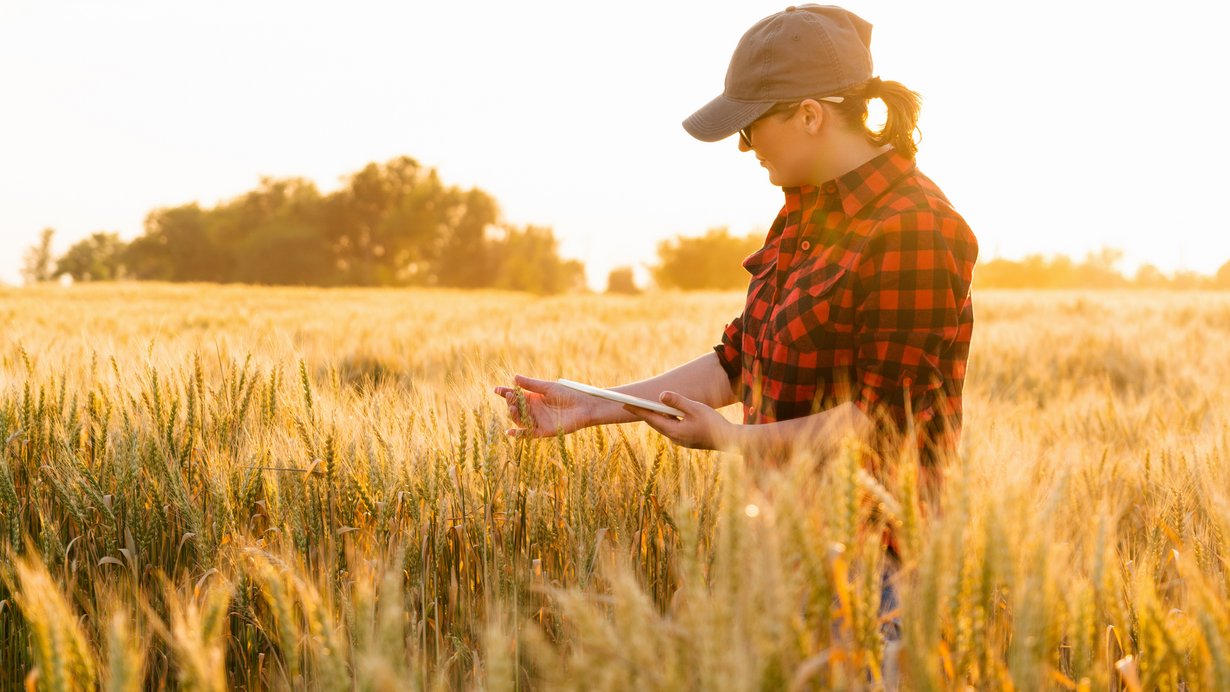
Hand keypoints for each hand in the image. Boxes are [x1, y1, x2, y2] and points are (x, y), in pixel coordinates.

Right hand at [493, 374, 592, 437]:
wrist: (584, 406)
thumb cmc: (568, 394)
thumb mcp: (548, 387)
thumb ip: (531, 384)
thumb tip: (514, 378)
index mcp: (533, 398)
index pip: (516, 396)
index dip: (505, 393)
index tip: (496, 389)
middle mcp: (533, 410)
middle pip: (516, 408)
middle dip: (510, 403)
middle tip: (509, 397)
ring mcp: (537, 421)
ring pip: (520, 420)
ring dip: (513, 415)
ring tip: (512, 407)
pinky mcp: (543, 431)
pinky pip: (528, 434)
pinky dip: (518, 434)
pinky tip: (509, 431)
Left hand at [623, 391, 738, 451]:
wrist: (729, 441)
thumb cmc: (713, 424)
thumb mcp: (695, 408)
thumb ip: (677, 401)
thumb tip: (661, 395)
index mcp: (674, 431)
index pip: (651, 418)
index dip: (637, 409)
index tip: (625, 403)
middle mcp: (674, 438)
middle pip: (655, 422)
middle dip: (644, 412)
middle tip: (631, 403)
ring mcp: (681, 440)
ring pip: (665, 425)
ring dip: (657, 415)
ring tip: (646, 405)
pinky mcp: (687, 439)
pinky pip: (673, 427)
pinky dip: (668, 419)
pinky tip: (668, 413)